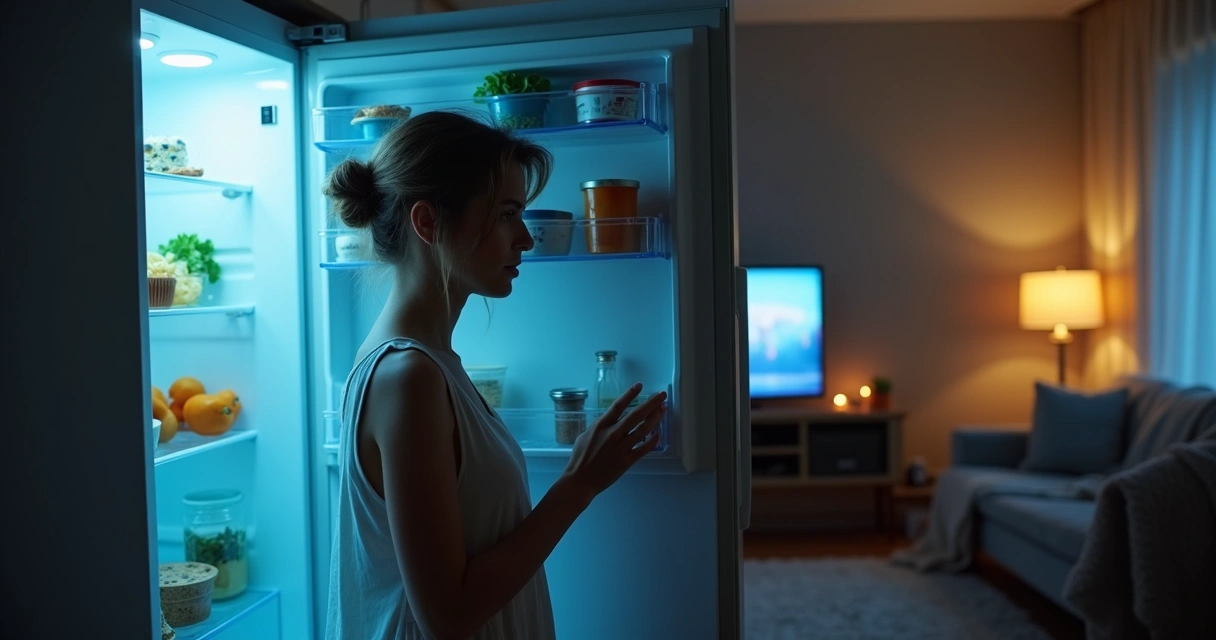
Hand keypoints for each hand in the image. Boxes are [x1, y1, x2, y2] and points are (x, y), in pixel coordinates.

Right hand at [561, 383, 666, 500]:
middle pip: (636, 415)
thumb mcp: (585, 436)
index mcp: (600, 426)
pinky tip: (658, 434)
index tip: (640, 385)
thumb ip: (599, 426)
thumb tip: (609, 419)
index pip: (618, 406)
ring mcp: (621, 448)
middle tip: (662, 395)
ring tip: (663, 410)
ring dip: (655, 419)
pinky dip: (652, 441)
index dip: (630, 394)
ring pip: (643, 430)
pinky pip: (643, 449)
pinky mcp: (626, 461)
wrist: (580, 481)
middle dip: (651, 403)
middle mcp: (612, 435)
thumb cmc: (579, 459)